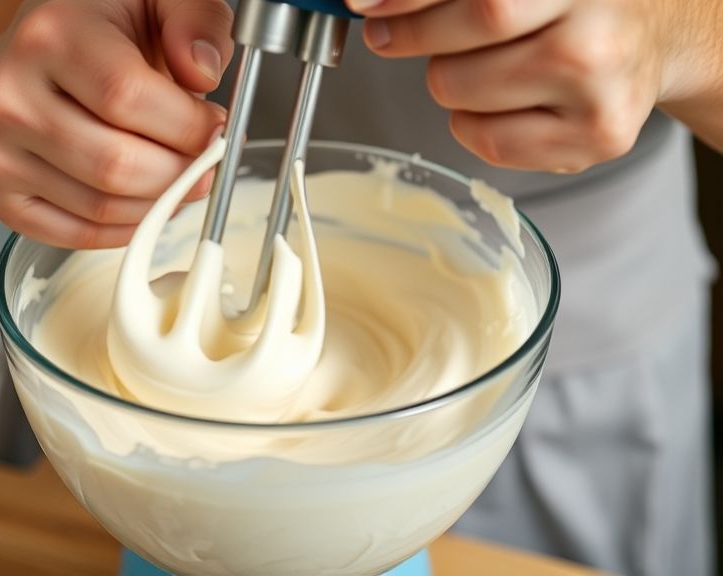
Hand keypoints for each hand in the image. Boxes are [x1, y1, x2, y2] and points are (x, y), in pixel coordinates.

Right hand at [0, 0, 232, 247]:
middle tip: (204, 162)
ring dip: (157, 203)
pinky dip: (123, 228)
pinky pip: (75, 234)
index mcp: (50, 36)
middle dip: (180, 173)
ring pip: (100, 207)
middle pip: (116, 165)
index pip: (129, 99)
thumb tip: (201, 71)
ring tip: (175, 175)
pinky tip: (143, 200)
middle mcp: (9, 94)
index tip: (215, 128)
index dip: (188, 127)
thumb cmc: (103, 27)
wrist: (39, 48)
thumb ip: (195, 20)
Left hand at [346, 0, 711, 172]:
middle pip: (467, 43)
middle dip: (413, 37)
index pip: (482, 0)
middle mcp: (595, 37)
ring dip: (448, 80)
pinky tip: (499, 102)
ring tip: (480, 64)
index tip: (364, 5)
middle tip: (391, 34)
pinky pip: (488, 143)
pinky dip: (471, 122)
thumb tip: (373, 3)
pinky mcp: (595, 142)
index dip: (410, 2)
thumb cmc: (575, 5)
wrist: (653, 40)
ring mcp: (599, 95)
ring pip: (462, 97)